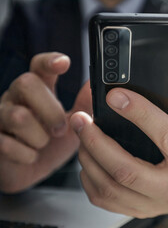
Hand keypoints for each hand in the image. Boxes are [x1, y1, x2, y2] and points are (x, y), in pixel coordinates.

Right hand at [0, 52, 91, 192]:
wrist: (32, 170)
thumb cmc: (53, 142)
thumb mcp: (74, 123)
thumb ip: (85, 106)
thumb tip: (95, 86)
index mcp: (39, 90)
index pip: (39, 66)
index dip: (49, 61)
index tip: (64, 63)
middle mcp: (16, 97)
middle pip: (26, 83)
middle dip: (50, 109)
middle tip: (61, 129)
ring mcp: (2, 116)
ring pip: (18, 116)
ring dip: (39, 136)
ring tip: (44, 144)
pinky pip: (6, 143)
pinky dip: (27, 154)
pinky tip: (32, 156)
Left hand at [70, 88, 167, 217]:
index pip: (167, 137)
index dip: (141, 114)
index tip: (116, 96)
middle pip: (127, 170)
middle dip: (97, 142)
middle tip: (82, 118)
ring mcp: (151, 204)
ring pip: (110, 186)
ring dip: (88, 158)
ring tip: (81, 134)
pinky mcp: (136, 210)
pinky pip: (104, 199)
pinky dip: (89, 177)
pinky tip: (88, 158)